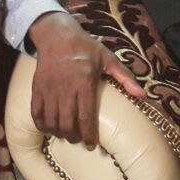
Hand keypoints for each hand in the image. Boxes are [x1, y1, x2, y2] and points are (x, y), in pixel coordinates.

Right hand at [29, 11, 145, 148]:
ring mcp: (49, 89)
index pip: (86, 116)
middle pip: (67, 123)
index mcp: (85, 82)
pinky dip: (42, 125)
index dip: (88, 135)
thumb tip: (143, 96)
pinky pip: (36, 113)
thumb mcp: (108, 59)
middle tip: (80, 140)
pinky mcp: (37, 88)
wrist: (57, 34)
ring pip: (52, 121)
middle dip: (74, 137)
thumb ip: (125, 78)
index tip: (91, 145)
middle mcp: (65, 88)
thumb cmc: (86, 48)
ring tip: (67, 135)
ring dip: (59, 133)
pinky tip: (49, 128)